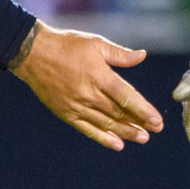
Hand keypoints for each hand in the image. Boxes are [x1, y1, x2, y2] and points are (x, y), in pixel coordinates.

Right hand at [9, 23, 160, 149]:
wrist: (33, 54)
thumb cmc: (66, 45)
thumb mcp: (95, 43)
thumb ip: (120, 54)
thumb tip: (142, 56)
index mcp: (99, 76)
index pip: (126, 97)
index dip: (143, 110)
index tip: (157, 120)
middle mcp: (89, 94)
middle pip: (118, 113)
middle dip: (139, 123)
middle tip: (155, 130)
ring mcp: (77, 106)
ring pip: (106, 124)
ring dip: (125, 132)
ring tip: (142, 138)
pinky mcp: (66, 113)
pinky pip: (87, 129)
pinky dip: (103, 138)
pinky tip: (117, 144)